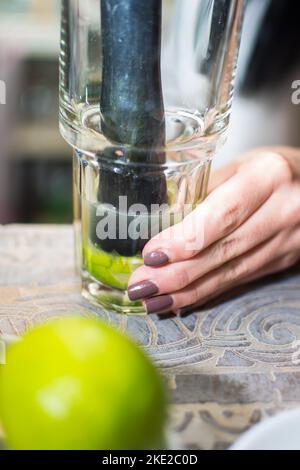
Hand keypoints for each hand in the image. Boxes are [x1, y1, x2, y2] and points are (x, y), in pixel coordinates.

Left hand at [128, 147, 299, 314]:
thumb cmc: (268, 169)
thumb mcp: (238, 165)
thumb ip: (201, 191)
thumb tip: (159, 221)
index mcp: (268, 176)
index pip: (222, 214)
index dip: (185, 239)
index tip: (152, 255)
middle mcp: (283, 210)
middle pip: (224, 250)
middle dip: (178, 274)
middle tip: (141, 285)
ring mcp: (288, 240)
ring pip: (232, 273)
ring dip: (189, 291)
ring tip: (153, 300)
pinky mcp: (284, 259)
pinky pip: (241, 279)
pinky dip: (208, 291)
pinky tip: (182, 300)